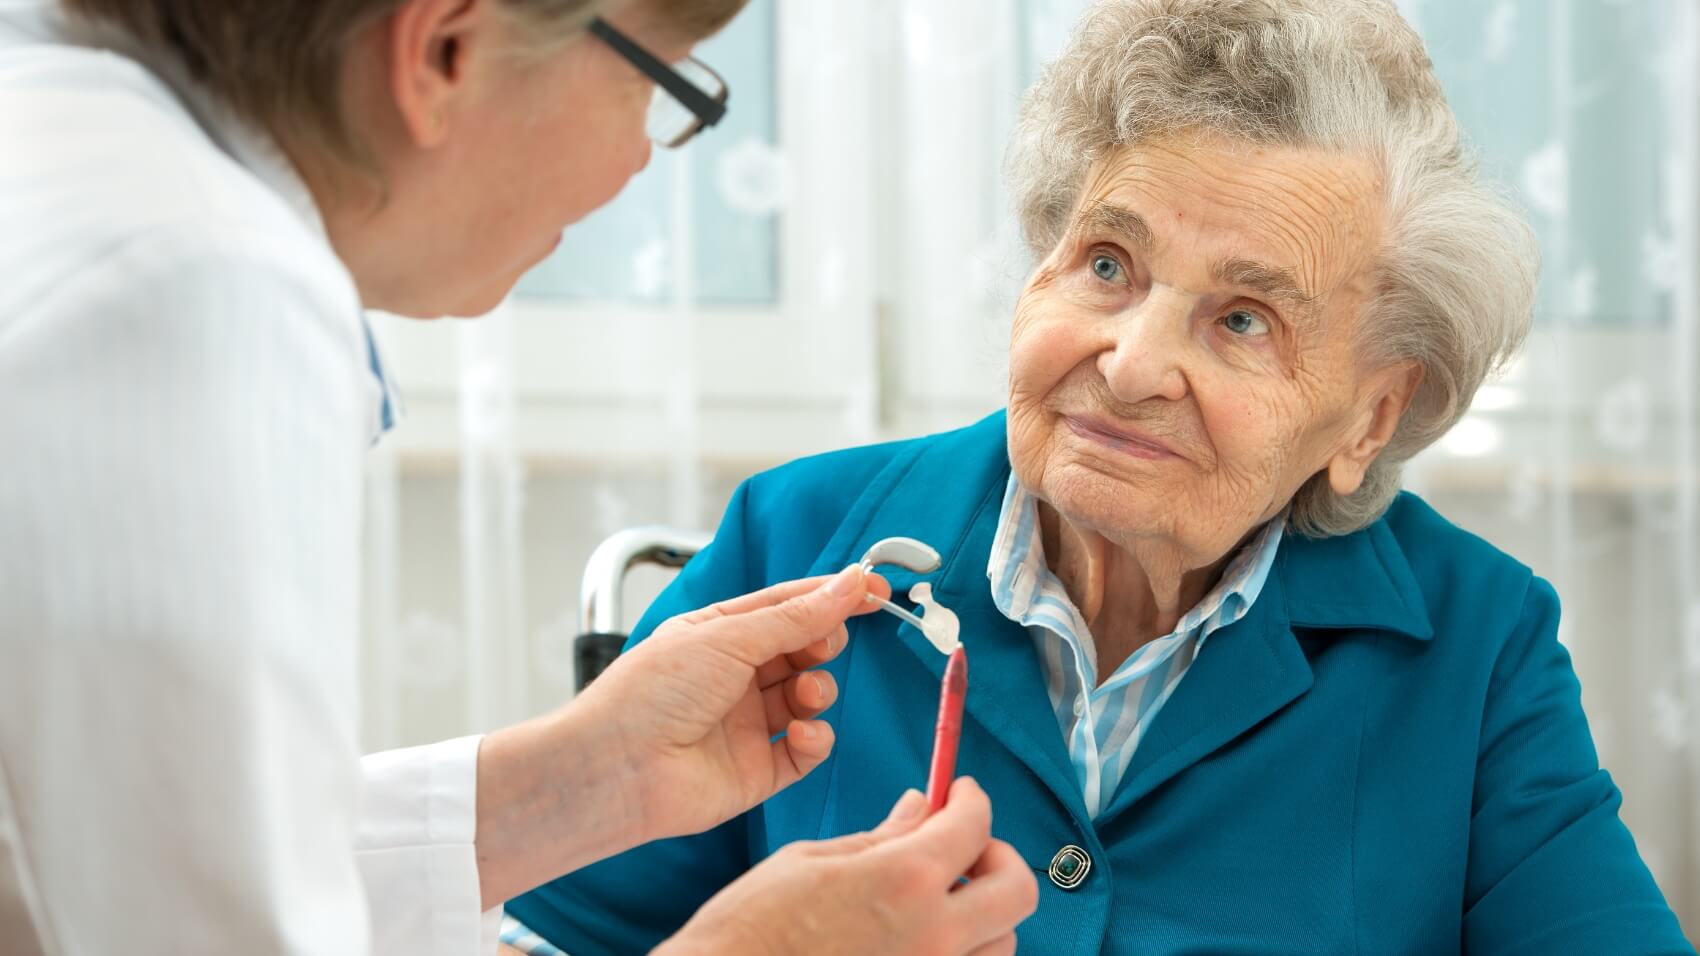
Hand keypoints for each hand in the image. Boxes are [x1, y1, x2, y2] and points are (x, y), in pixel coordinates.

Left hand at [577, 564, 891, 842]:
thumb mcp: (729, 637)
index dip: (832, 596)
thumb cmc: (654, 691)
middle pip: (803, 649)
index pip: (788, 605)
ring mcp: (748, 724)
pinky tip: (801, 733)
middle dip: (822, 643)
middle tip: (822, 645)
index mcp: (720, 633)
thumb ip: (797, 615)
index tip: (877, 589)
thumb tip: (851, 582)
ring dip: (818, 690)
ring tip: (805, 694)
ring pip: (810, 697)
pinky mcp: (759, 769)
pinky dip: (814, 738)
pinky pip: (807, 749)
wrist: (619, 768)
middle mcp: (735, 676)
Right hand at [657, 778, 1038, 955]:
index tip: (961, 793)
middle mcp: (933, 936)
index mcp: (904, 880)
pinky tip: (921, 940)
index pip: (974, 824)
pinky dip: (961, 954)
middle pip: (1016, 890)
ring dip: (983, 914)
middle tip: (966, 847)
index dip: (971, 799)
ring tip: (940, 902)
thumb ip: (881, 836)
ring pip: (1002, 943)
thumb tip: (921, 807)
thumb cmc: (752, 927)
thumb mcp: (813, 861)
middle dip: (998, 857)